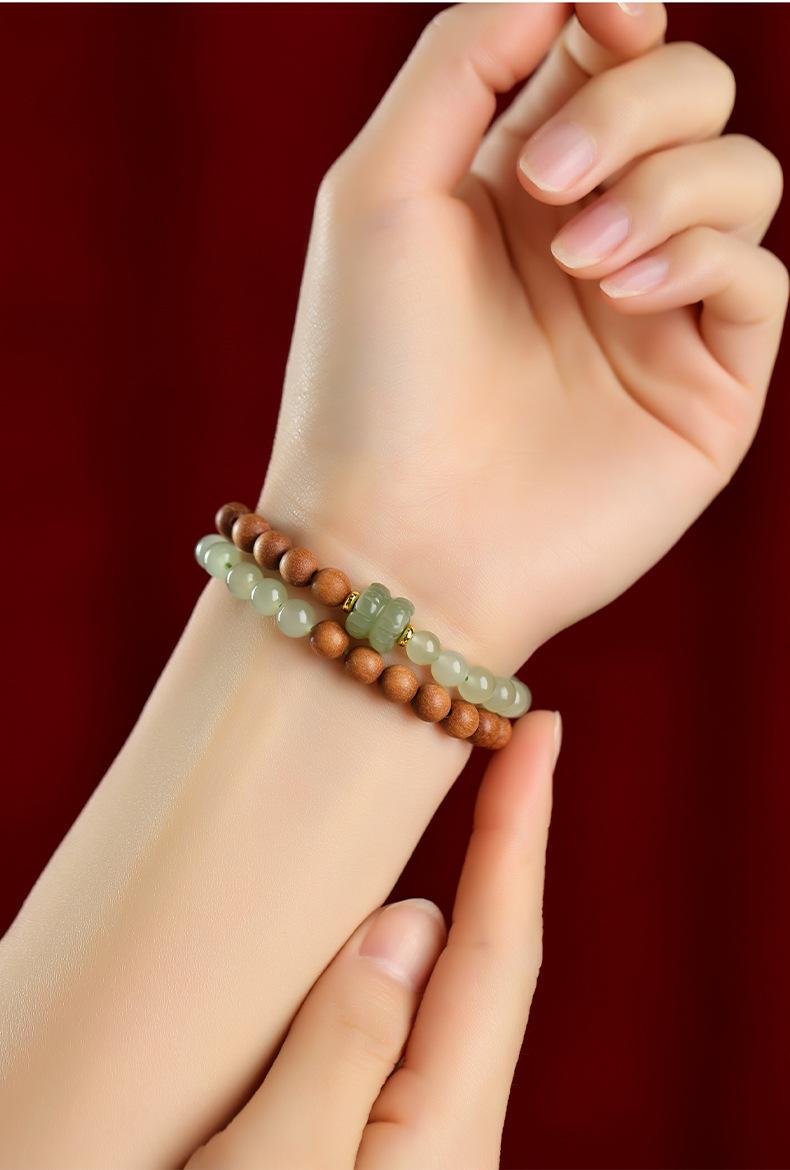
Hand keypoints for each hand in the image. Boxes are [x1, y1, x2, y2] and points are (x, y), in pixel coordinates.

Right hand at [185, 711, 558, 1169]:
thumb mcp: (274, 1163)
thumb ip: (345, 1042)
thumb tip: (412, 920)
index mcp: (442, 1133)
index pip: (496, 949)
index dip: (519, 828)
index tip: (545, 728)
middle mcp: (448, 1141)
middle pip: (475, 966)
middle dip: (492, 854)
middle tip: (496, 751)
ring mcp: (414, 1155)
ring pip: (424, 1003)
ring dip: (421, 915)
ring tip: (404, 840)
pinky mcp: (368, 1163)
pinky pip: (387, 1041)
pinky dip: (369, 977)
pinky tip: (343, 960)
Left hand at [261, 2, 785, 671]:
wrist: (397, 542)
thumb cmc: (368, 373)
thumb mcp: (381, 186)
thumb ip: (466, 56)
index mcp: (514, 189)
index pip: (607, 56)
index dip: (617, 17)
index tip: (597, 20)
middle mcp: (593, 240)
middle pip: (691, 94)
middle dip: (633, 106)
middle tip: (544, 183)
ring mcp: (656, 315)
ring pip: (744, 172)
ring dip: (666, 185)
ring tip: (576, 259)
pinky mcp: (706, 385)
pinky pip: (761, 274)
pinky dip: (703, 255)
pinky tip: (624, 294)